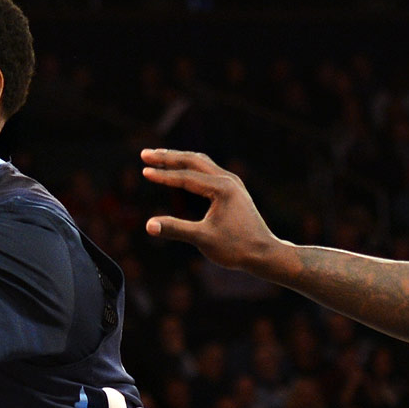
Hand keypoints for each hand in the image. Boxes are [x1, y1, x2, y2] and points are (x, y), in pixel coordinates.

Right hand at [139, 150, 283, 272]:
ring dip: (179, 159)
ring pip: (201, 162)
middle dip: (168, 157)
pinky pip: (207, 171)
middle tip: (144, 154)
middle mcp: (228, 180)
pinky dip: (190, 167)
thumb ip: (175, 229)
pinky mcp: (233, 189)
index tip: (144, 171)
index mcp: (222, 188)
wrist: (264, 253)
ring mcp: (232, 183)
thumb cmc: (236, 248)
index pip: (186, 177)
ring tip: (158, 158)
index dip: (163, 175)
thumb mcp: (203, 239)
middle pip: (193, 160)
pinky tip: (181, 171)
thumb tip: (148, 225)